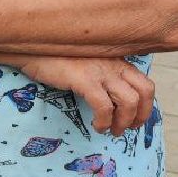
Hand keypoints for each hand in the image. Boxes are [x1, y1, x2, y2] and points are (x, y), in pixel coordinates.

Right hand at [20, 56, 154, 136]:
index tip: (135, 120)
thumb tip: (110, 97)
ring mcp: (100, 71)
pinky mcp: (85, 79)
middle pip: (145, 92)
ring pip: (129, 102)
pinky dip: (104, 121)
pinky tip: (95, 126)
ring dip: (123, 122)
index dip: (146, 106)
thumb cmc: (55, 56)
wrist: (31, 46)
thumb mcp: (87, 62)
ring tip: (110, 130)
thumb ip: (102, 73)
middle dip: (141, 116)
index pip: (146, 84)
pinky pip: (104, 107)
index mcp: (116, 60)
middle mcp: (113, 64)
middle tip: (126, 128)